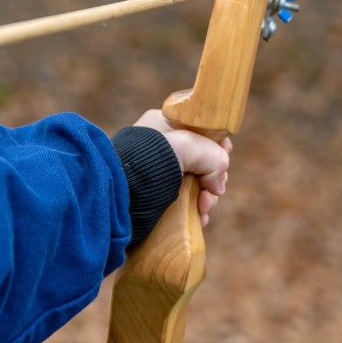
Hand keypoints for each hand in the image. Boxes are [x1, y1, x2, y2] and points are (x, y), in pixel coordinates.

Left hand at [133, 109, 231, 226]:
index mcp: (166, 124)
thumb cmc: (150, 163)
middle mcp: (163, 147)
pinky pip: (185, 201)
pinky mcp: (157, 197)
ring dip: (207, 197)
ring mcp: (159, 173)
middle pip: (203, 160)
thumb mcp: (190, 147)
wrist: (118, 196)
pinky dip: (196, 210)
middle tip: (212, 190)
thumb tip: (217, 186)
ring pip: (197, 184)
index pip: (201, 131)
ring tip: (204, 208)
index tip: (224, 157)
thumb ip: (215, 158)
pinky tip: (200, 218)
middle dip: (213, 178)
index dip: (218, 146)